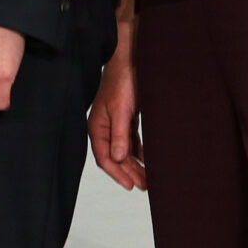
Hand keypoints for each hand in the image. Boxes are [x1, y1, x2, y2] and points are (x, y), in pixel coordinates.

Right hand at [88, 1, 145, 189]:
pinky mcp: (126, 118)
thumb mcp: (121, 111)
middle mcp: (105, 128)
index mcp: (98, 127)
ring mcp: (116, 123)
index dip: (117, 173)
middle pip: (116, 157)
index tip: (131, 185)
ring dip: (135, 164)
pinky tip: (149, 159)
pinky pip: (132, 141)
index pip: (105, 158)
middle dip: (129, 172)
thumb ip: (119, 136)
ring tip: (148, 178)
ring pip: (124, 150)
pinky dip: (139, 151)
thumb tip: (118, 159)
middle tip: (144, 186)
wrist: (130, 61)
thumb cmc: (122, 83)